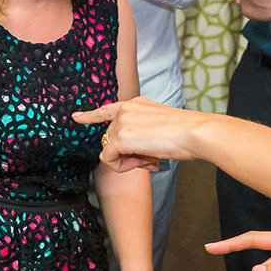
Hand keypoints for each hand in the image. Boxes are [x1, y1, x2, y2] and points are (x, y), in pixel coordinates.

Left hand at [76, 97, 205, 170]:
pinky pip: (110, 160)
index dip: (90, 115)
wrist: (195, 132)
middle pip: (111, 140)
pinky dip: (123, 167)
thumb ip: (139, 135)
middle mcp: (125, 109)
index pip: (108, 109)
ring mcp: (121, 122)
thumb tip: (127, 154)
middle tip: (150, 160)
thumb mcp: (158, 127)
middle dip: (128, 154)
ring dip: (128, 161)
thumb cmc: (185, 134)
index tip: (76, 117)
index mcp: (136, 104)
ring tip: (151, 160)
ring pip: (110, 151)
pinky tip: (144, 163)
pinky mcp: (120, 138)